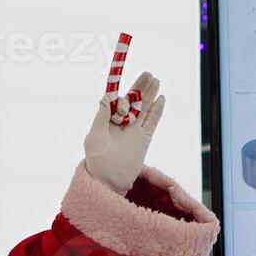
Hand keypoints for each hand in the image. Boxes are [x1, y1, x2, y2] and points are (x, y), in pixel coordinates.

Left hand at [84, 71, 166, 193]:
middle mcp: (121, 124)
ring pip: (144, 109)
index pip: (116, 101)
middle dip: (140, 88)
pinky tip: (161, 99)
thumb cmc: (97, 160)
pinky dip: (157, 111)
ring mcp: (133, 131)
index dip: (122, 94)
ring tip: (156, 81)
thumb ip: (101, 117)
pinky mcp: (144, 139)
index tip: (124, 94)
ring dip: (150, 95)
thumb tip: (106, 98)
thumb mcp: (94, 137)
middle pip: (133, 102)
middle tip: (148, 74)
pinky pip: (152, 122)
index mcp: (107, 121)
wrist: (108, 181)